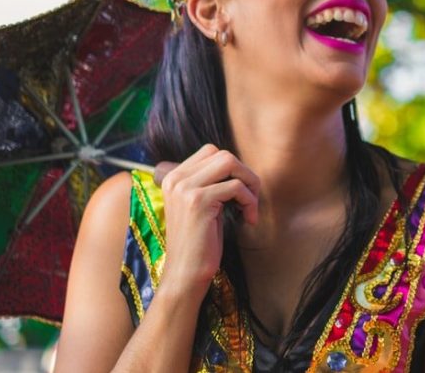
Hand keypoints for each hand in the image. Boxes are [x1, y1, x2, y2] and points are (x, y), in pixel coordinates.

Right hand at [156, 145, 259, 296]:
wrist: (186, 273)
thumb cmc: (200, 242)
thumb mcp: (203, 206)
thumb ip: (211, 183)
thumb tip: (238, 166)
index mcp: (173, 177)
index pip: (211, 152)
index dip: (233, 169)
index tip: (240, 192)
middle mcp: (175, 178)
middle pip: (223, 154)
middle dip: (245, 174)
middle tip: (250, 199)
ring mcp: (185, 188)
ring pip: (230, 163)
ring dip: (249, 184)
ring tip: (250, 208)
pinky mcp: (198, 201)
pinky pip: (236, 186)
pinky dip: (249, 201)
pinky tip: (248, 219)